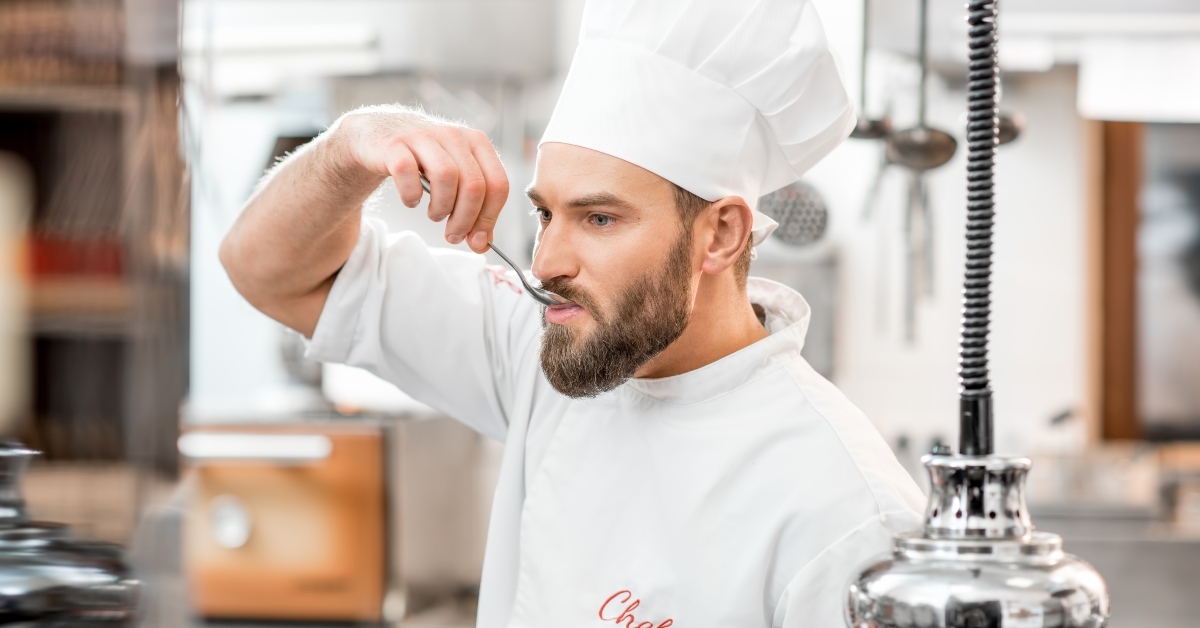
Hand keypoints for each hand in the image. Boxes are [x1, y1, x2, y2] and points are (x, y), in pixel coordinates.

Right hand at [335, 106, 509, 253]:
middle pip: (474, 185)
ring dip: (441, 208)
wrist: (377, 136)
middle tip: (453, 235)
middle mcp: (453, 135)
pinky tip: (411, 200)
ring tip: (434, 215)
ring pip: (447, 177)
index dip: (489, 217)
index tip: (476, 239)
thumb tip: (482, 244)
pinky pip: (408, 173)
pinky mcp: (394, 144)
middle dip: (465, 220)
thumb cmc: (422, 162)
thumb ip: (473, 211)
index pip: (498, 184)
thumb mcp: (455, 180)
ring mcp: (423, 137)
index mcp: (477, 142)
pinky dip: (411, 195)